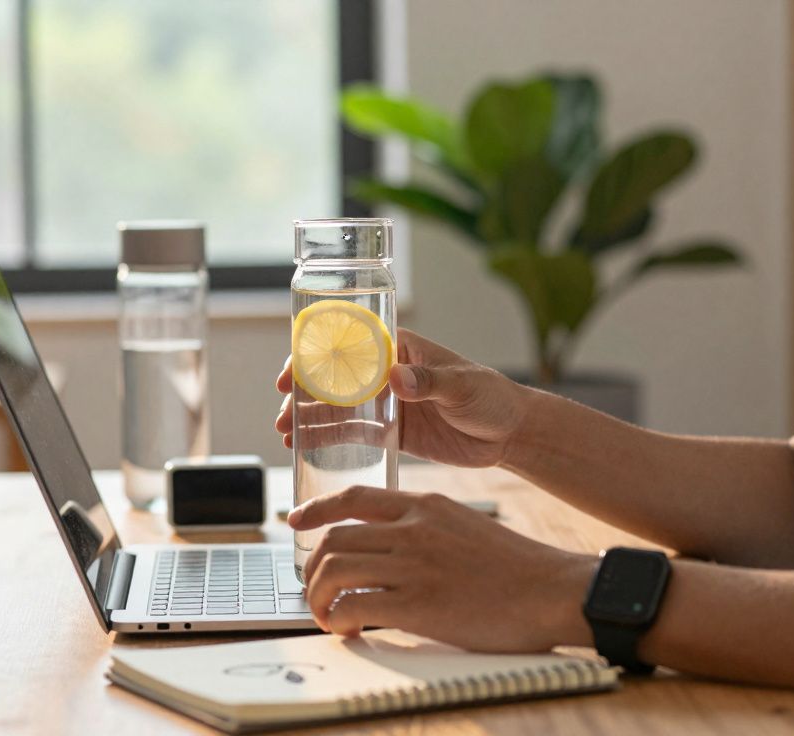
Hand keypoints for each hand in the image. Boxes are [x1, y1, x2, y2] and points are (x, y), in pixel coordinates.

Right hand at [276, 329, 532, 467]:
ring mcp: (386, 404)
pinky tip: (306, 448)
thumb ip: (430, 383)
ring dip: (309, 418)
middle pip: (334, 378)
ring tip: (287, 435)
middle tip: (284, 415)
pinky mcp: (391, 432)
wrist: (509, 434)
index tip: (293, 375)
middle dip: (303, 393)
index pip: (349, 344)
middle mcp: (387, 373)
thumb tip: (396, 378)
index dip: (314, 356)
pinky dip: (328, 438)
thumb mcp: (462, 387)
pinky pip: (352, 434)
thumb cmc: (491, 398)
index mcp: (400, 350)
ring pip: (337, 407)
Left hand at [289, 486, 595, 652]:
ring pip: (332, 568)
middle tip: (316, 590)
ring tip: (328, 615)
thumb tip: (393, 549)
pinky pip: (353, 604)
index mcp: (426, 506)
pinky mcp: (418, 602)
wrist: (551, 590)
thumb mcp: (466, 526)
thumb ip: (427, 529)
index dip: (317, 510)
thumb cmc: (517, 568)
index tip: (297, 521)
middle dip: (311, 568)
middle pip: (333, 537)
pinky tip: (349, 629)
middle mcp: (414, 529)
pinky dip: (338, 618)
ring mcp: (414, 564)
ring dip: (318, 596)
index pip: (354, 498)